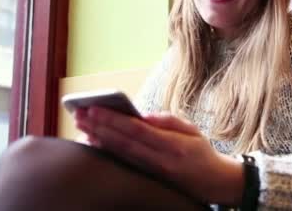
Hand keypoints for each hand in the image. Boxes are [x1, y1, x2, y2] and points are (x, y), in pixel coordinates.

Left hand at [74, 107, 243, 204]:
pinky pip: (123, 163)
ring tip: (82, 126)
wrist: (212, 182)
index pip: (137, 130)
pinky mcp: (147, 178)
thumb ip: (168, 121)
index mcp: (172, 145)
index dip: (113, 119)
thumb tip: (143, 115)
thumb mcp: (192, 130)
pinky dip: (107, 152)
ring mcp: (151, 172)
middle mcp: (159, 160)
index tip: (94, 109)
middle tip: (79, 114)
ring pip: (120, 154)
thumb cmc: (201, 152)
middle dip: (99, 127)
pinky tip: (94, 143)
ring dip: (98, 139)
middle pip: (123, 142)